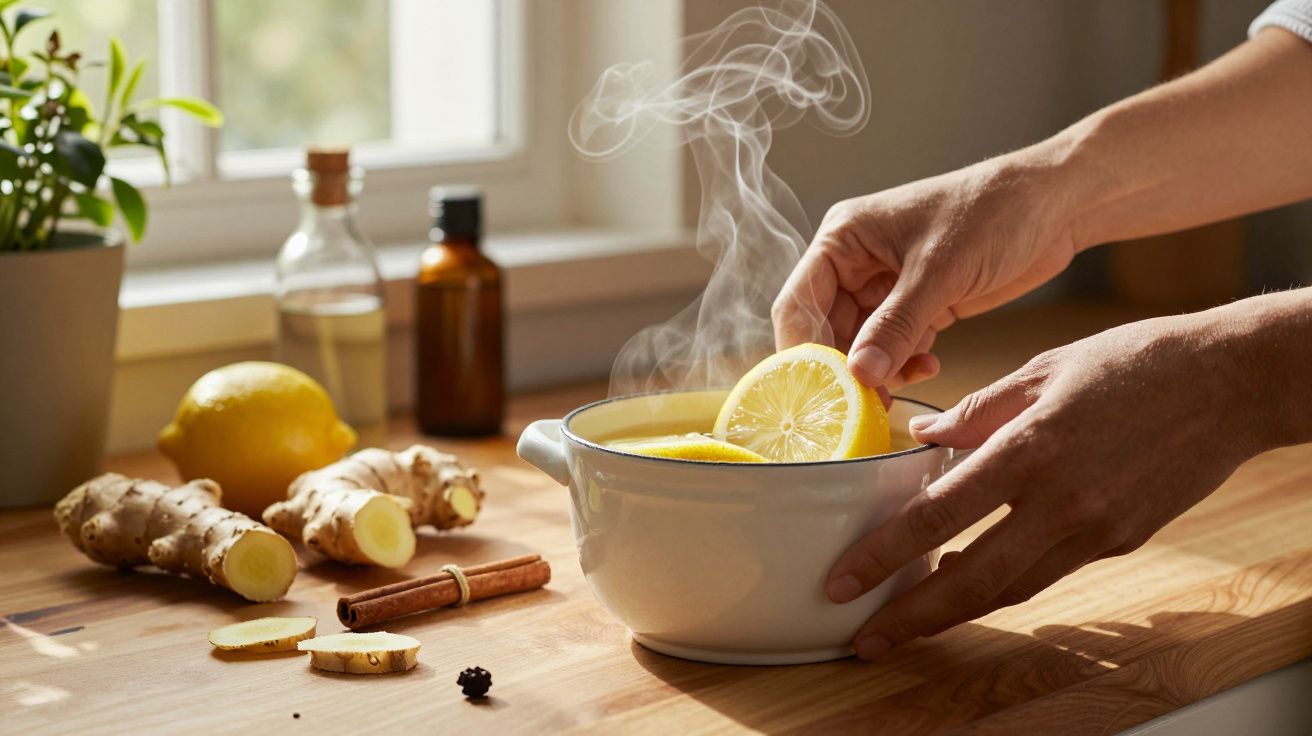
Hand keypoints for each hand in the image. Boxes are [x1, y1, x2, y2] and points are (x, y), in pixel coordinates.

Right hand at [772, 148, 1080, 388]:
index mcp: (843, 238)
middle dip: (843, 369)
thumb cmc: (994, 210)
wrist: (1055, 205)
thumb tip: (859, 375)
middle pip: (825, 330)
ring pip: (860, 344)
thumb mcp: (939, 271)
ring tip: (901, 387)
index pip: (799, 303)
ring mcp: (886, 285)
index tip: (823, 391)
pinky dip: (905, 363)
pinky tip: (930, 365)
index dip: (804, 351)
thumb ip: (896, 325)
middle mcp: (855, 262)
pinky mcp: (917, 304)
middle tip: (863, 404)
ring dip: (877, 371)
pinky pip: (894, 346)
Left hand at [825, 310, 1274, 659]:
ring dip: (956, 610)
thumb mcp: (1044, 369)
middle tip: (864, 640)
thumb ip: (979, 408)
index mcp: (1031, 449)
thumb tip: (926, 434)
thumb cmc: (1136, 362)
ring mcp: (1096, 529)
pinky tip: (974, 577)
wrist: (1232, 383)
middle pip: (972, 580)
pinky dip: (1006, 580)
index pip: (939, 516)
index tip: (844, 581)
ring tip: (908, 621)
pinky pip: (1050, 571)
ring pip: (1012, 589)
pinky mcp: (1122, 541)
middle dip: (911, 618)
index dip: (885, 556)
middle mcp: (1062, 501)